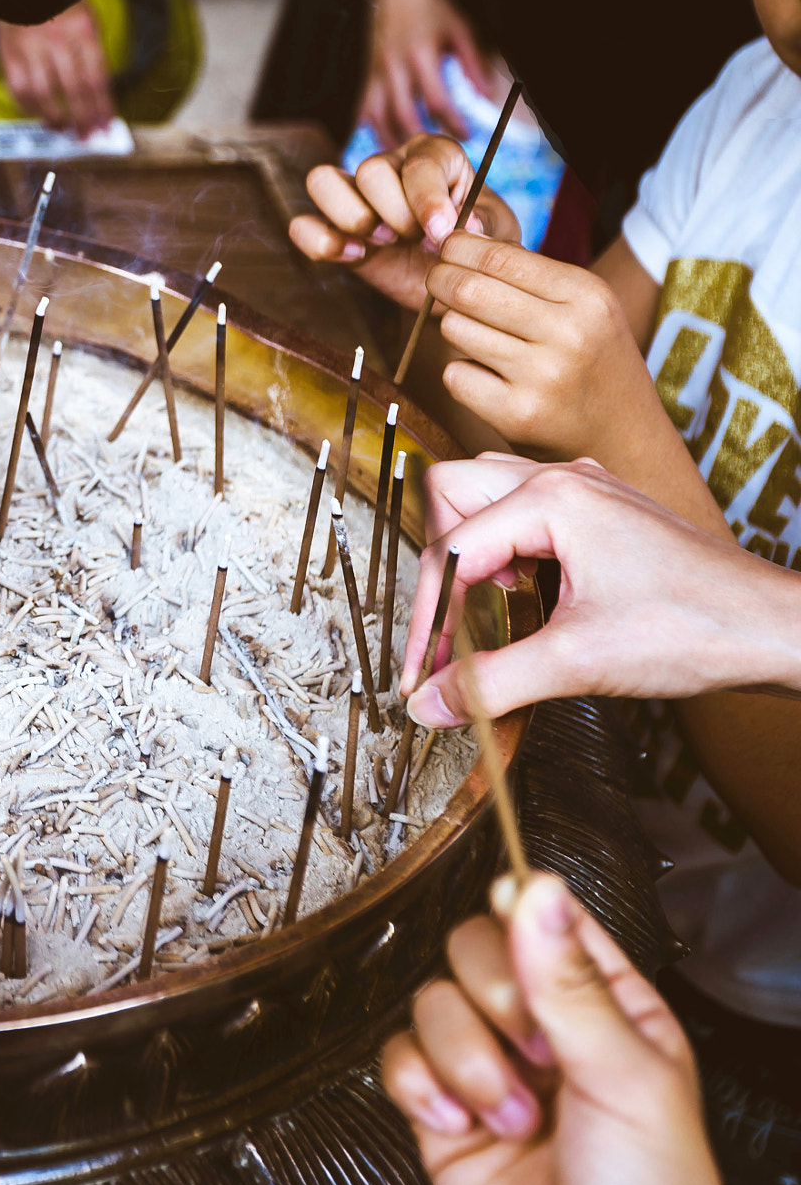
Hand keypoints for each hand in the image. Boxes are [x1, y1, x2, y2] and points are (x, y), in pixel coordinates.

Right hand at [0, 0, 111, 138]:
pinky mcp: (8, 53)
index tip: (105, 128)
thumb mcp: (87, 24)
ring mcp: (30, 48)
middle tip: (86, 137)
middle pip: (73, 90)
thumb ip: (93, 59)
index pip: (96, 78)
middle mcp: (58, 40)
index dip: (102, 107)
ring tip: (64, 129)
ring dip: (55, 117)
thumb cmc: (63, 8)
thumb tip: (99, 103)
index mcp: (83, 31)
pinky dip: (30, 107)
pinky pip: (19, 89)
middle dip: (82, 118)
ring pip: (44, 94)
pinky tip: (40, 115)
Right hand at [288, 133, 517, 310]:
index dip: (426, 199)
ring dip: (352, 219)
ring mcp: (356, 196)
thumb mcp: (497, 236)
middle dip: (394, 214)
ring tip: (382, 243)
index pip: (419, 163)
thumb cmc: (478, 248)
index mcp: (435, 156)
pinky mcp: (334, 229)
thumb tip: (465, 224)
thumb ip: (485, 225)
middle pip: (369, 170)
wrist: (456, 282)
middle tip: (416, 240)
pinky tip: (356, 257)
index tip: (440, 233)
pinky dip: (320, 242)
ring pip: (323, 181)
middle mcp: (391, 166)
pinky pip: (302, 225)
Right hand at [359, 0, 491, 144]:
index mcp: (421, 53)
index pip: (437, 99)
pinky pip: (362, 110)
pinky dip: (370, 129)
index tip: (467, 135)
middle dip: (422, 137)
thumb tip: (487, 95)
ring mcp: (375, 72)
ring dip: (392, 140)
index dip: (452, 121)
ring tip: (407, 157)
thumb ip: (474, 62)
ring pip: (378, 117)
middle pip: (404, 114)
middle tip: (437, 152)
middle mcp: (395, 66)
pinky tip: (380, 142)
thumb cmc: (430, 6)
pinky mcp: (365, 74)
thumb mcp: (460, 27)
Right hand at [382, 873, 725, 1184]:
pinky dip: (419, 1088)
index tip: (518, 941)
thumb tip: (535, 889)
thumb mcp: (626, 1079)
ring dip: (464, 1062)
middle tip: (531, 1051)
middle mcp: (544, 1034)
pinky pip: (397, 1058)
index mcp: (609, 1010)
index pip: (546, 920)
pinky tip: (457, 1122)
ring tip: (508, 1115)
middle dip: (492, 1004)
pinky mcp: (440, 1112)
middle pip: (472, 951)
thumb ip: (570, 982)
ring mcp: (488, 1071)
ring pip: (430, 1003)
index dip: (523, 923)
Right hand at [398, 455, 800, 724]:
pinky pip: (526, 509)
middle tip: (448, 626)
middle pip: (452, 494)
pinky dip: (508, 547)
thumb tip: (427, 704)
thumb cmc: (696, 629)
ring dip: (470, 548)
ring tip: (484, 606)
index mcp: (552, 499)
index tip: (419, 673)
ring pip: (486, 493)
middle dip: (438, 562)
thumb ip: (489, 682)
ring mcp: (588, 489)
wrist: (773, 630)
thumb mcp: (577, 662)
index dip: (426, 619)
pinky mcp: (603, 511)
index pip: (449, 550)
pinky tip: (526, 591)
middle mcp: (564, 479)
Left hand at [425, 232, 669, 463]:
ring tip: (478, 336)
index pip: (500, 258)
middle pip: (469, 290)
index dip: (459, 249)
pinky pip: (456, 375)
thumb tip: (462, 238)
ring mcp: (542, 377)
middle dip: (441, 280)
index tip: (446, 249)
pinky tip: (487, 378)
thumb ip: (529, 274)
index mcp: (587, 296)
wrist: (624, 435)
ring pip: (456, 330)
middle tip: (436, 281)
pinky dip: (461, 372)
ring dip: (454, 328)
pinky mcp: (517, 415)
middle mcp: (569, 333)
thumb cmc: (592, 361)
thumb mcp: (584, 307)